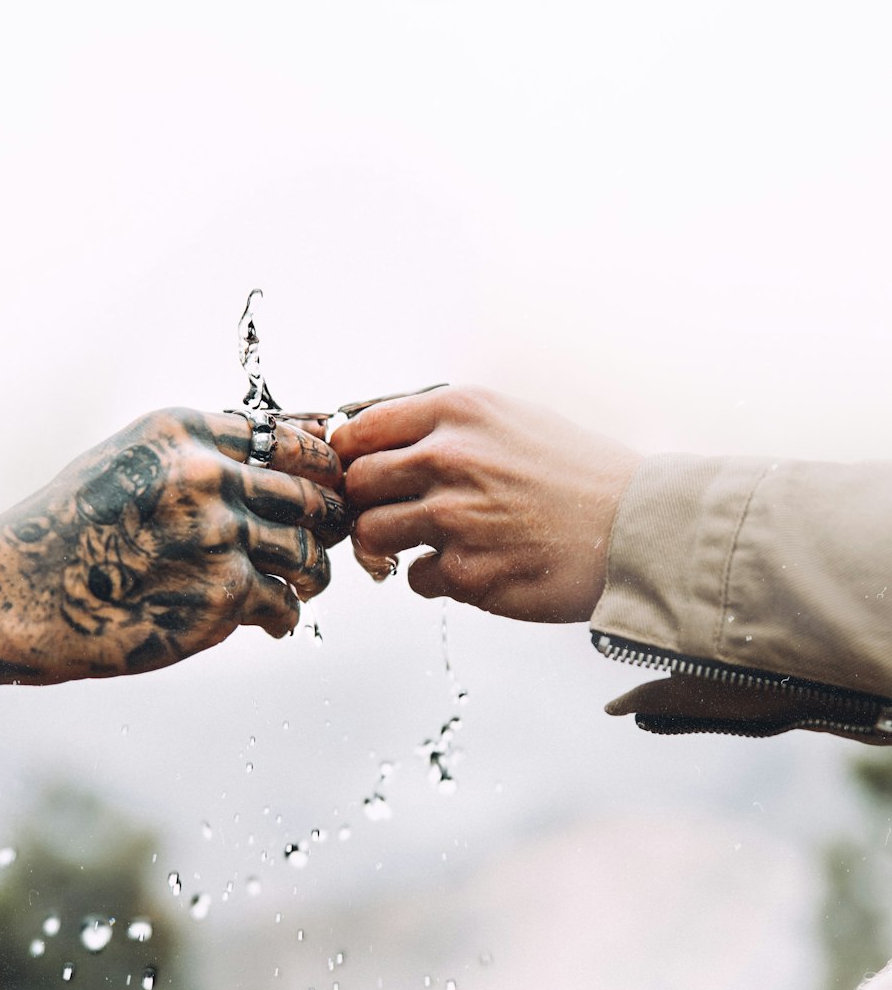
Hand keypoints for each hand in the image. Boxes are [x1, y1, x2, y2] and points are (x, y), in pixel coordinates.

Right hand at [0, 409, 348, 700]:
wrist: (12, 594)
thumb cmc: (65, 531)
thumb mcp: (125, 462)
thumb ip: (195, 454)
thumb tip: (280, 448)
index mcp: (182, 433)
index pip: (287, 438)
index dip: (319, 466)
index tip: (326, 485)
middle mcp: (206, 476)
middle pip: (311, 494)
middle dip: (327, 520)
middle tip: (328, 537)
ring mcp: (218, 536)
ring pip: (308, 554)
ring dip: (314, 574)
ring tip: (305, 584)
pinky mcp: (220, 596)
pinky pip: (283, 605)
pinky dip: (284, 617)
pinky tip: (273, 621)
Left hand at [330, 386, 639, 622]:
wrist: (639, 529)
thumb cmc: (579, 474)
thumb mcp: (510, 419)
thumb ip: (444, 426)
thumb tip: (376, 441)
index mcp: (458, 410)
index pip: (359, 430)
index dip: (351, 457)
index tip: (361, 474)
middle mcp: (449, 457)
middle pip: (357, 484)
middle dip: (366, 504)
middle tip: (392, 514)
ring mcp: (453, 517)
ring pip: (372, 535)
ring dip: (391, 545)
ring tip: (432, 542)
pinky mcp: (466, 572)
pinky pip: (416, 579)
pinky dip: (436, 578)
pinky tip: (477, 565)